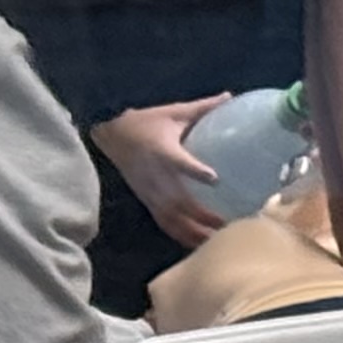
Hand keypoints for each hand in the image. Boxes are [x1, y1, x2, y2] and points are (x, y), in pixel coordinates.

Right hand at [90, 96, 231, 248]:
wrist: (111, 136)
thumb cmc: (146, 122)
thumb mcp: (173, 112)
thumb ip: (203, 107)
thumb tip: (231, 96)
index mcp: (162, 151)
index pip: (178, 162)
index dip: (194, 170)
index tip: (214, 178)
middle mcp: (155, 176)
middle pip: (177, 201)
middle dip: (202, 215)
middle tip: (229, 225)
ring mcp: (149, 192)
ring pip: (172, 218)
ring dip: (194, 231)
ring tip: (219, 242)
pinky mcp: (147, 201)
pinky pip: (165, 223)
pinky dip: (181, 235)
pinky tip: (199, 246)